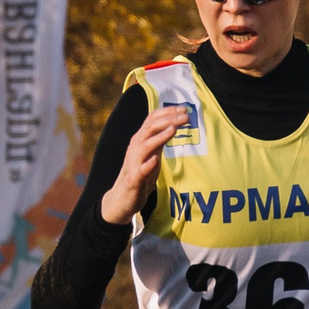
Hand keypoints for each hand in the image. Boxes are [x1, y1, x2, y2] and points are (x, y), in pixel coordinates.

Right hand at [100, 106, 185, 225]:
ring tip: (174, 129)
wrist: (121, 199)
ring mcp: (133, 163)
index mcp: (140, 140)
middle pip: (150, 128)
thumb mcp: (151, 153)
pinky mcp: (133, 180)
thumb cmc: (139, 174)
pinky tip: (155, 160)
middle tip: (186, 116)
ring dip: (160, 136)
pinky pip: (140, 171)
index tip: (184, 109)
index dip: (168, 112)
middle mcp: (135, 148)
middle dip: (169, 120)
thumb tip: (173, 125)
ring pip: (145, 146)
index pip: (152, 119)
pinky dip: (148, 164)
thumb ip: (159, 140)